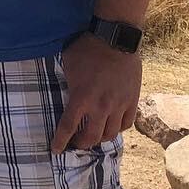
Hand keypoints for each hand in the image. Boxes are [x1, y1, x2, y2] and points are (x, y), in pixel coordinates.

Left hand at [49, 34, 141, 152]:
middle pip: (91, 138)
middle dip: (81, 144)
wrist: (116, 37)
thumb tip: (62, 91)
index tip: (56, 150)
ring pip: (110, 134)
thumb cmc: (88, 47)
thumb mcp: (68, 63)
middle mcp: (100, 106)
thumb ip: (66, 83)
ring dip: (100, 138)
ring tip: (94, 136)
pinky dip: (118, 128)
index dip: (60, 142)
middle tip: (76, 143)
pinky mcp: (132, 100)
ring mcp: (119, 104)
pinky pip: (126, 124)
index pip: (68, 127)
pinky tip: (112, 125)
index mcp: (81, 98)